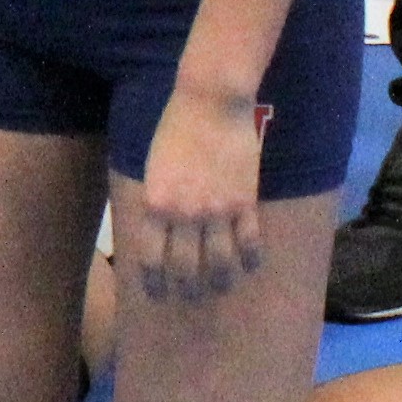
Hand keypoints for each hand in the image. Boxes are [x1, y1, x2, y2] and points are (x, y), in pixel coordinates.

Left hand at [123, 74, 268, 303]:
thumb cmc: (173, 128)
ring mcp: (218, 210)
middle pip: (186, 267)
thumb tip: (157, 229)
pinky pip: (249, 241)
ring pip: (221, 262)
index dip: (155, 282)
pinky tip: (250, 266)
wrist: (210, 102)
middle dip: (186, 289)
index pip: (152, 257)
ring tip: (221, 288)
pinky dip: (250, 258)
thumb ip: (156, 200)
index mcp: (156, 205)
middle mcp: (185, 214)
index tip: (158, 295)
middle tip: (189, 298)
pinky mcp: (245, 202)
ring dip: (221, 281)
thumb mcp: (151, 167)